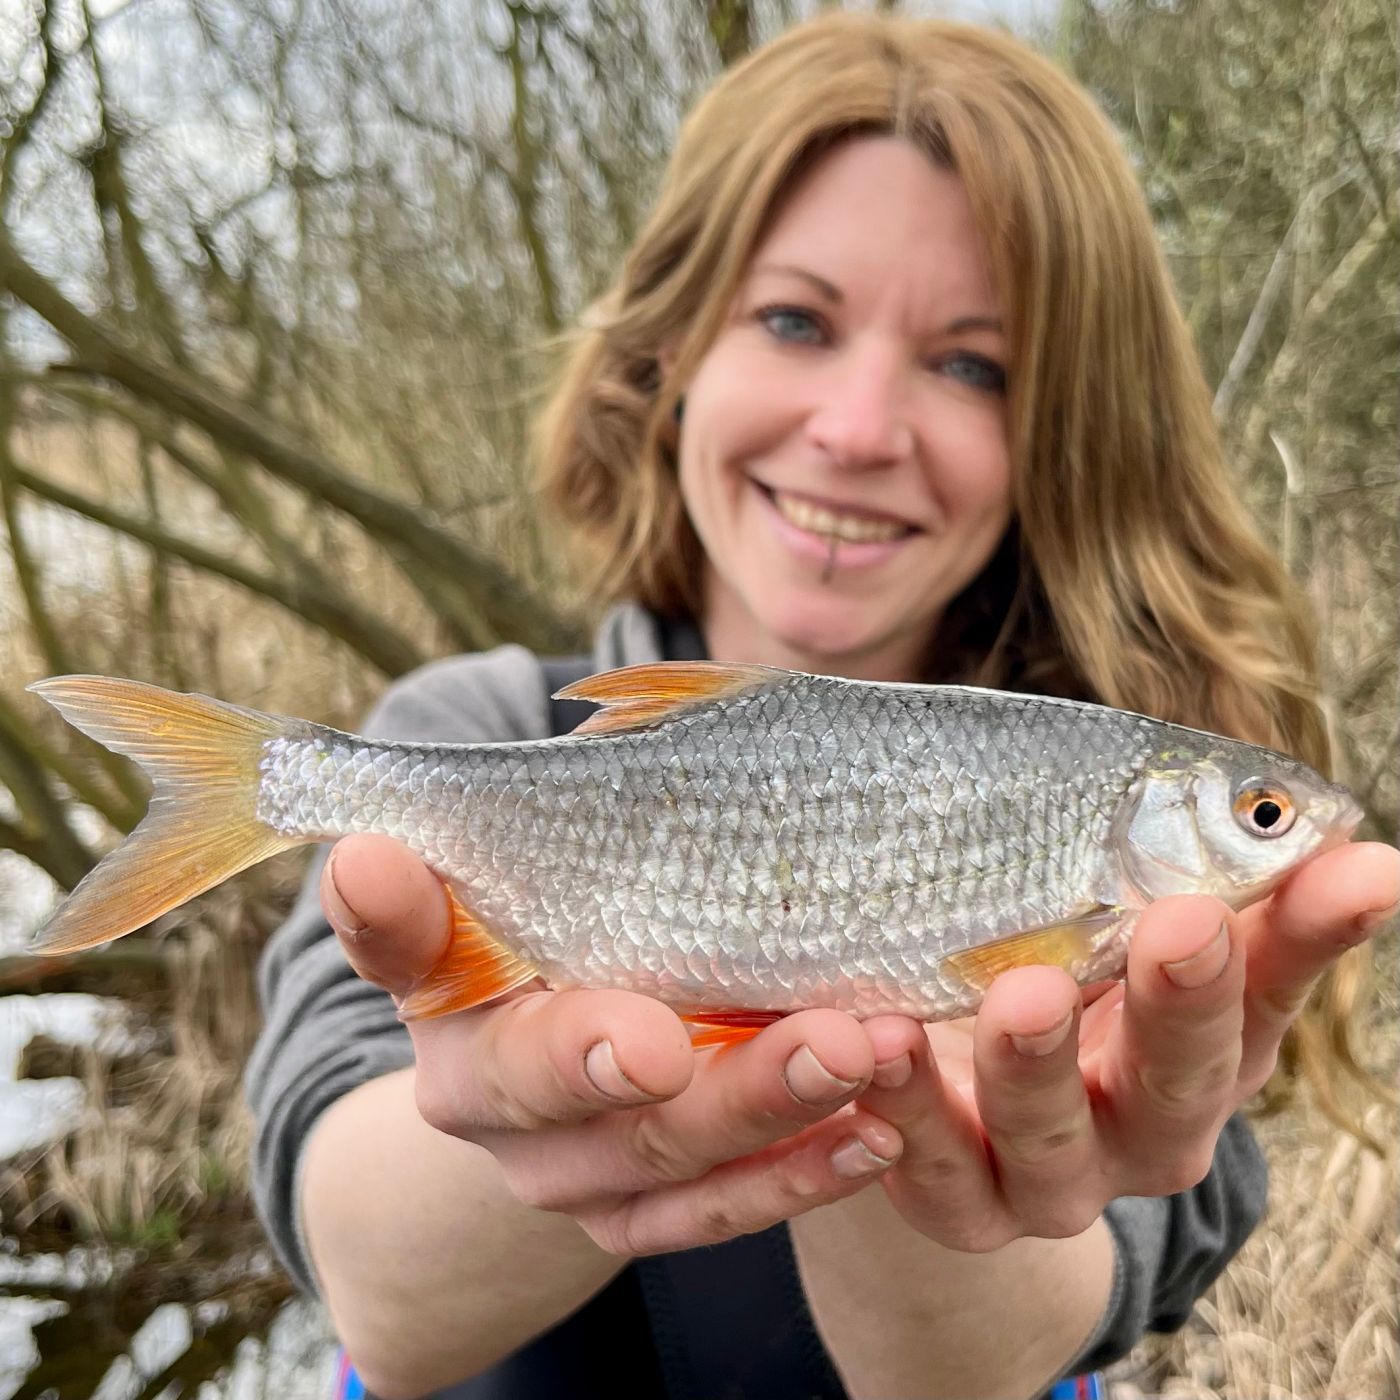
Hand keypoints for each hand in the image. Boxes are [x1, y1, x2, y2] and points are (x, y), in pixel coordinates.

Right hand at [320, 832, 903, 1256]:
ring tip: (877, 1063)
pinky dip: (802, 1175)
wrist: (541, 1015)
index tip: (647, 1040)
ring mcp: (567, 1172)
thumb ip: (465, 839)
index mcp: (443, 1000)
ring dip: (786, 1121)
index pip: (473, 1010)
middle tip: (832, 1042)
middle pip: (599, 1107)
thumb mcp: (497, 855)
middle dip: (723, 1085)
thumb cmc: (534, 898)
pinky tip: (874, 1134)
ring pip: (673, 1165)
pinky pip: (717, 1212)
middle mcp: (491, 1107)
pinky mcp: (635, 1210)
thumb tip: (369, 848)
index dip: (543, 1024)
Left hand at [856, 841, 1399, 1250]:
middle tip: (1184, 922)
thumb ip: (1196, 875)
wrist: (951, 1093)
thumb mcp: (1117, 927)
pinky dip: (901, 1106)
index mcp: (1204, 1057)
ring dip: (1035, 1068)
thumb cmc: (1051, 975)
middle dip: (1185, 1007)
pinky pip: (925, 1162)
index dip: (1308, 934)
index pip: (1270, 992)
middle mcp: (1143, 1131)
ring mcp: (1050, 1178)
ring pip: (1049, 1140)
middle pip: (1178, 1086)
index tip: (1351, 866)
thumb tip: (1344, 826)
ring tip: (1022, 992)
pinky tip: (877, 1042)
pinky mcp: (955, 1200)